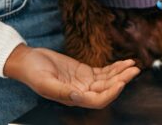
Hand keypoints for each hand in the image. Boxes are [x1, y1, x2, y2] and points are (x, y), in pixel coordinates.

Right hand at [4, 44, 139, 108]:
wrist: (27, 60)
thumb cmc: (33, 71)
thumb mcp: (45, 82)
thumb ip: (62, 91)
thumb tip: (79, 97)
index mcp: (72, 98)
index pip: (97, 100)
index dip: (111, 94)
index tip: (121, 83)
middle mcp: (81, 92)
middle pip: (107, 90)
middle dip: (122, 80)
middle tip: (134, 69)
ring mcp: (84, 82)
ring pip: (108, 80)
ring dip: (121, 73)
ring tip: (134, 64)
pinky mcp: (84, 72)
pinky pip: (104, 72)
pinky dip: (115, 67)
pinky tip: (124, 62)